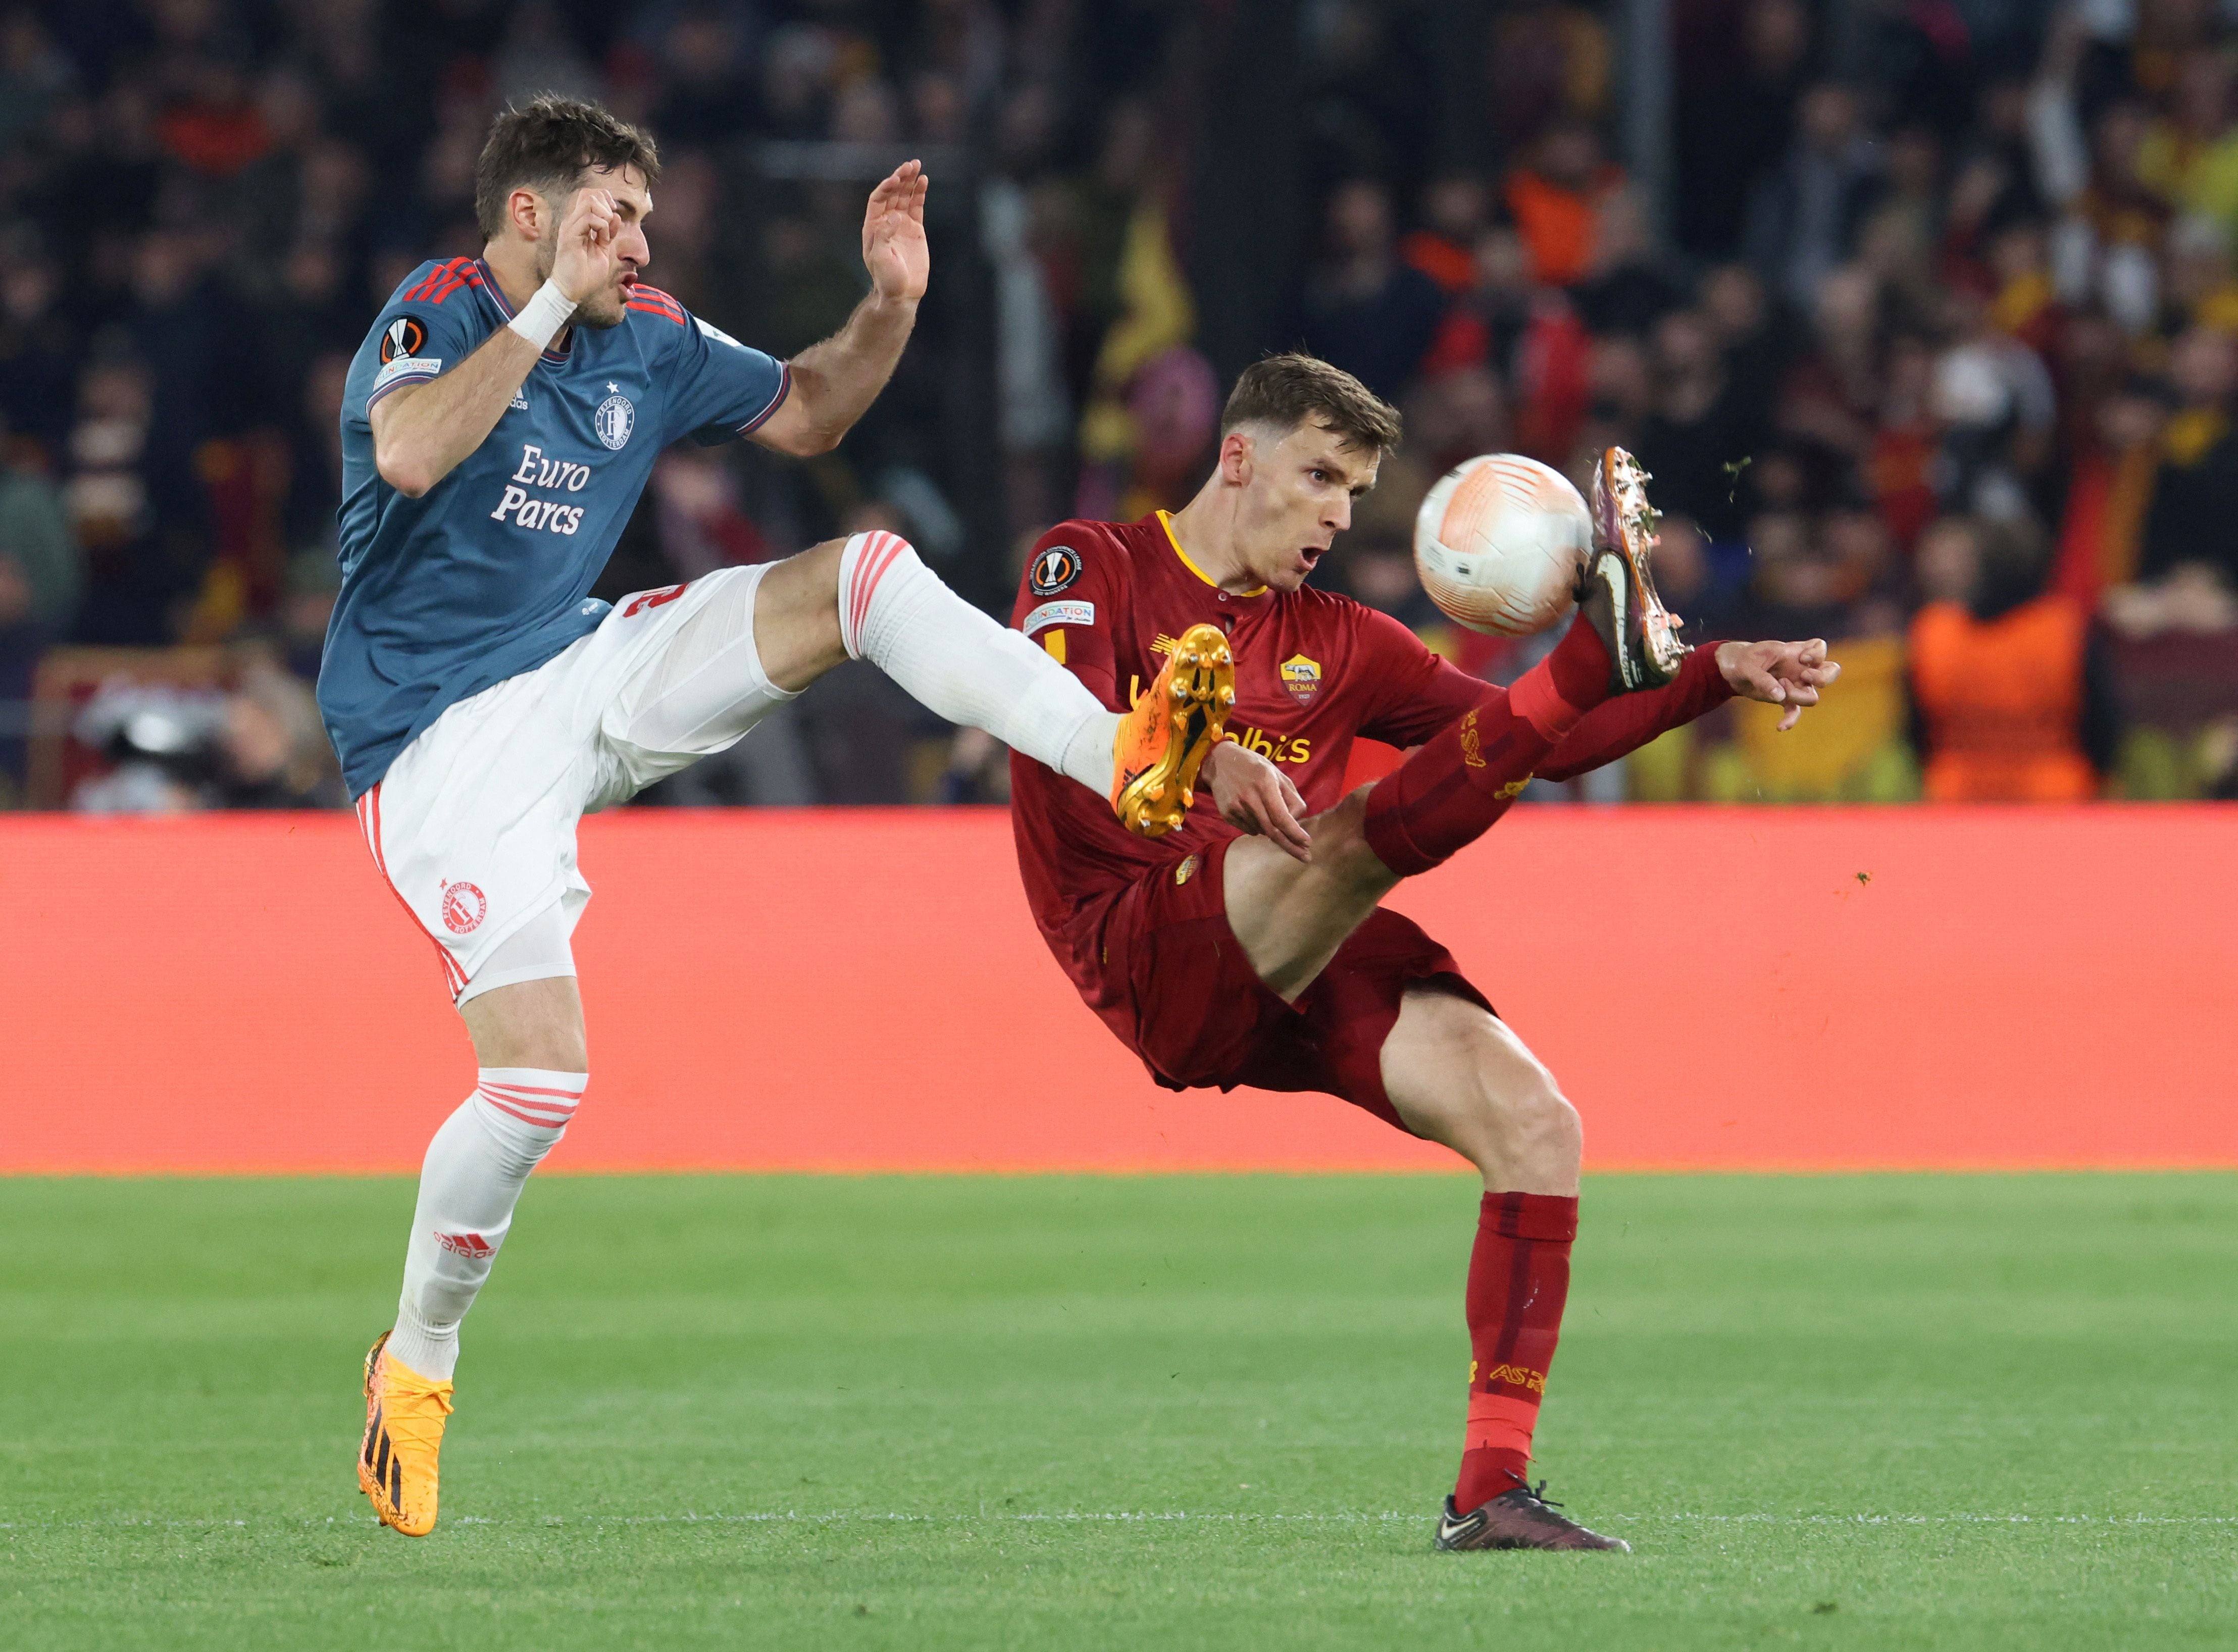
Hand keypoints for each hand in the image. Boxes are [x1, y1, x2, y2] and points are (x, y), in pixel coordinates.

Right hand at [550, 187, 622, 305]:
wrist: (571, 290)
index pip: (589, 196)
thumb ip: (608, 232)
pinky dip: (602, 226)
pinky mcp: (569, 236)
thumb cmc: (585, 273)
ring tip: (606, 232)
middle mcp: (572, 221)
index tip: (614, 213)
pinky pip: (588, 219)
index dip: (605, 199)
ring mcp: (570, 227)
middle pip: (588, 194)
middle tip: (611, 222)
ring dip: (604, 214)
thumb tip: (615, 215)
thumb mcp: (603, 249)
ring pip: (588, 202)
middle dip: (606, 204)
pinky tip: (603, 239)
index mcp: (579, 223)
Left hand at [861, 160, 928, 303]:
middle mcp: (886, 222)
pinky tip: (923, 181)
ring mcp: (901, 224)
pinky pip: (916, 206)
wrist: (902, 293)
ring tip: (917, 166)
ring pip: (905, 196)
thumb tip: (895, 216)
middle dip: (900, 178)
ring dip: (910, 181)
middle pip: (892, 193)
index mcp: (873, 227)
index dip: (886, 187)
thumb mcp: (881, 258)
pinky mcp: (915, 229)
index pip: (878, 199)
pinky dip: (919, 193)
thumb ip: (884, 236)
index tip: (897, 179)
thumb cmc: (887, 279)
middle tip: (910, 165)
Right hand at [1202, 739, 1313, 862]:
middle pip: (1272, 831)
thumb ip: (1292, 798)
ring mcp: (1236, 808)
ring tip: (1267, 811)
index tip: (1307, 843)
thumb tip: (1296, 822)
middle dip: (1291, 845)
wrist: (1220, 763)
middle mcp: (1249, 797)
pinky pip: (1250, 830)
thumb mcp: (1278, 775)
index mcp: (1264, 784)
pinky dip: (1259, 827)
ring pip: (1262, 831)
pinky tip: (1254, 811)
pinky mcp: (1227, 815)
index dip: (1295, 832)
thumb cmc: (1255, 768)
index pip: (1281, 816)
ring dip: (1272, 830)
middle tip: (1305, 857)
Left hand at [1716, 638, 1841, 731]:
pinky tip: (1780, 727)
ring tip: (1778, 689)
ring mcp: (1795, 684)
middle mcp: (1799, 668)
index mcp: (1793, 652)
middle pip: (1831, 671)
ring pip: (1813, 696)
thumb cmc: (1743, 661)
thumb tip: (1780, 696)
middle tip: (1805, 676)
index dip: (1817, 653)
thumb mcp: (1747, 666)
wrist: (1732, 671)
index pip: (1819, 647)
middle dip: (1823, 677)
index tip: (1802, 658)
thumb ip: (1763, 679)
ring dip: (1797, 696)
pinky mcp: (1785, 699)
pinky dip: (1790, 720)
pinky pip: (1795, 711)